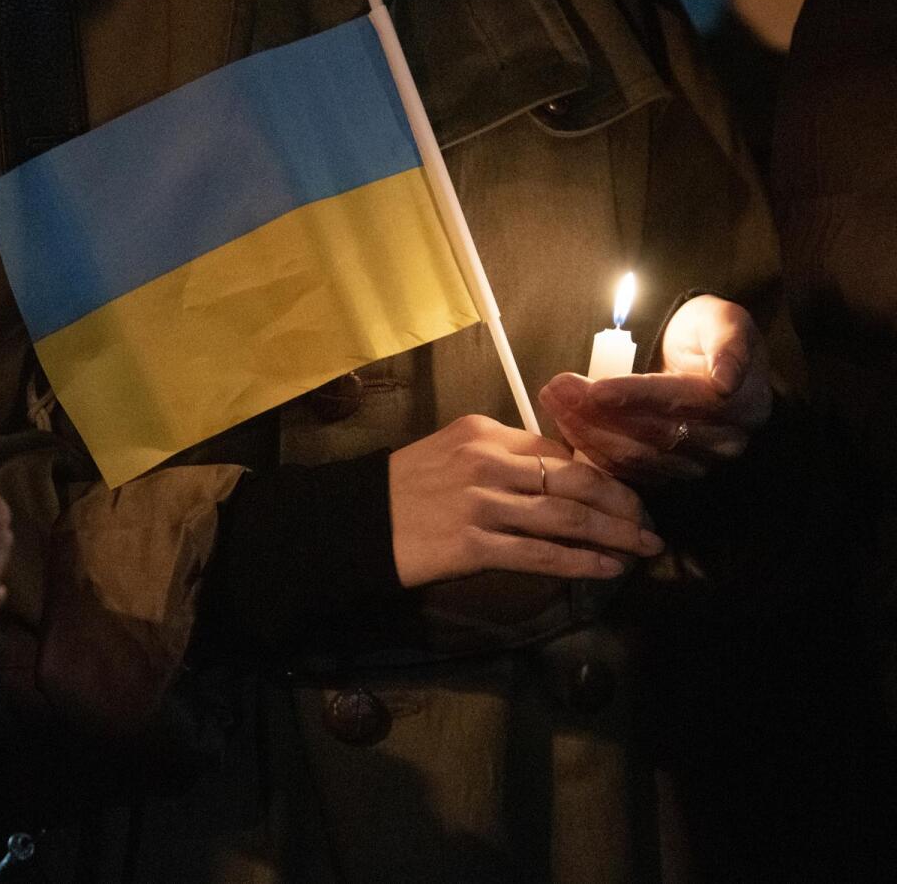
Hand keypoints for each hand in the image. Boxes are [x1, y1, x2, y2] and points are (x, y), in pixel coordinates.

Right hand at [388, 415, 662, 587]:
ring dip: (614, 534)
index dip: (599, 474)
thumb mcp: (450, 453)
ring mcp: (482, 504)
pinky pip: (542, 554)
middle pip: (576, 480)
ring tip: (642, 548)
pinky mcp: (474, 545)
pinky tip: (606, 568)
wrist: (355, 524)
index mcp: (483, 433)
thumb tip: (556, 476)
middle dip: (621, 503)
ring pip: (567, 518)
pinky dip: (581, 562)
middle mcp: (488, 463)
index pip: (557, 450)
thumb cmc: (401, 490)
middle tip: (648, 523)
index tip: (621, 492)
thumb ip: (499, 458)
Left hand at [539, 295, 771, 483]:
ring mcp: (695, 465)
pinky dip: (589, 447)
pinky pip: (623, 469)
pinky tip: (564, 421)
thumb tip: (726, 380)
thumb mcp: (725, 320)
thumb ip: (730, 345)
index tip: (595, 388)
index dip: (636, 395)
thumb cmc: (710, 335)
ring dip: (586, 429)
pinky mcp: (666, 475)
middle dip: (598, 411)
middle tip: (557, 387)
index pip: (680, 401)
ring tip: (554, 399)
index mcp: (744, 405)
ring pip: (633, 456)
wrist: (706, 360)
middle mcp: (723, 443)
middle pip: (652, 433)